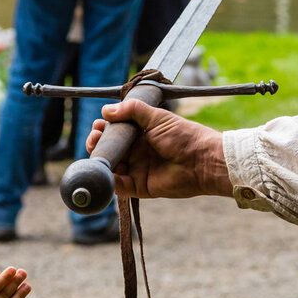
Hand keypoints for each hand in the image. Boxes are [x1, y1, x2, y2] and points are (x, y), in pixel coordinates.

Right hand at [85, 100, 231, 199]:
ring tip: (98, 153)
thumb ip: (132, 111)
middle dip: (98, 144)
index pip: (115, 132)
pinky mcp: (140, 187)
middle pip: (109, 150)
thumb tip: (106, 110)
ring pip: (111, 168)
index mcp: (141, 134)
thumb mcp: (157, 117)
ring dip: (100, 161)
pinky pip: (119, 186)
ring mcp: (137, 170)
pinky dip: (110, 181)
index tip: (98, 125)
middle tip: (95, 139)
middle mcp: (137, 152)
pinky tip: (106, 172)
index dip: (103, 129)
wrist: (202, 160)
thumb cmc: (184, 136)